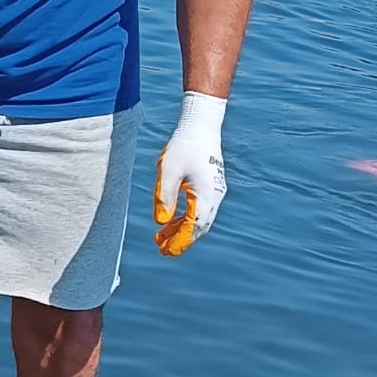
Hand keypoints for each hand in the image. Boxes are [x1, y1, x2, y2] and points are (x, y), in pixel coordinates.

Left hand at [154, 92, 226, 255]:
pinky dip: (186, 218)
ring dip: (182, 229)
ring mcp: (215, 191)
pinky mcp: (210, 186)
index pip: (194, 225)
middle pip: (199, 226)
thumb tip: (161, 222)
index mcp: (206, 193)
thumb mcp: (168, 171)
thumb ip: (164, 197)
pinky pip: (200, 209)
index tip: (166, 251)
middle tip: (161, 250)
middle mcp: (215, 195)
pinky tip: (170, 223)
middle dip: (181, 239)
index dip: (180, 240)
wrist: (200, 126)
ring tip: (160, 238)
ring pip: (200, 218)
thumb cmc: (183, 145)